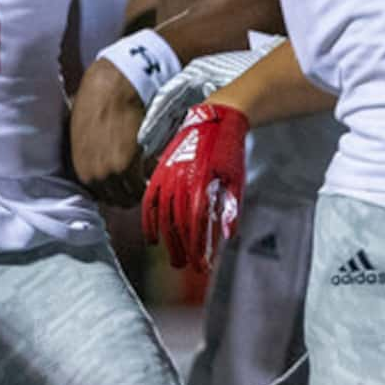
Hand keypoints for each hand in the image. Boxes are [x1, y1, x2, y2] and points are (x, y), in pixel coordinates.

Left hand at [68, 58, 149, 202]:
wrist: (113, 86)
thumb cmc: (93, 100)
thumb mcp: (78, 129)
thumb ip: (85, 149)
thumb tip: (91, 151)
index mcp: (78, 167)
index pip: (96, 194)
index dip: (111, 191)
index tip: (121, 185)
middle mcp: (93, 174)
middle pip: (114, 199)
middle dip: (126, 194)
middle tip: (137, 185)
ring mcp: (111, 172)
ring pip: (130, 196)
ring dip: (139, 190)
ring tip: (147, 182)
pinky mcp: (130, 165)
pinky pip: (142, 184)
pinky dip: (149, 181)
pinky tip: (153, 172)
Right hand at [140, 102, 249, 273]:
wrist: (215, 117)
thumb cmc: (229, 150)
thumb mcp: (236, 179)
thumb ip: (230, 208)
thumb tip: (228, 236)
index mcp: (200, 183)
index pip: (195, 224)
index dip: (197, 247)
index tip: (201, 265)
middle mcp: (179, 180)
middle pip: (177, 223)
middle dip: (181, 248)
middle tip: (185, 266)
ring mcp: (166, 174)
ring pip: (162, 214)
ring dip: (167, 239)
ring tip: (172, 257)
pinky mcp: (160, 169)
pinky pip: (149, 199)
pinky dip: (149, 219)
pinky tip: (151, 236)